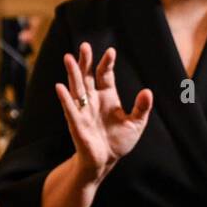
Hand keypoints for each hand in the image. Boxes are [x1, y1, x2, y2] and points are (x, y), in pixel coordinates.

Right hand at [57, 42, 151, 180]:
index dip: (107, 63)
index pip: (105, 75)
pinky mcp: (76, 123)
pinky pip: (70, 109)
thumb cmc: (119, 141)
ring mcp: (83, 110)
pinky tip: (60, 86)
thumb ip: (141, 108)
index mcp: (107, 96)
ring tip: (68, 57)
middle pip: (87, 76)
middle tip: (84, 46)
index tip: (111, 51)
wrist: (105, 161)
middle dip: (85, 61)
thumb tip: (147, 92)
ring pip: (76, 88)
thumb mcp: (136, 124)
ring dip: (72, 73)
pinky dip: (65, 98)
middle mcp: (93, 99)